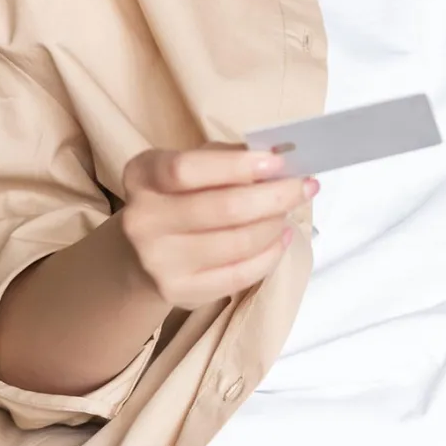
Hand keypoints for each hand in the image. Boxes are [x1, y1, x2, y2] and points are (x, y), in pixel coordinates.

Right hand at [117, 145, 314, 309]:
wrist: (142, 255)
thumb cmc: (180, 198)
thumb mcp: (193, 168)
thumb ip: (229, 158)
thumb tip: (281, 155)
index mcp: (143, 176)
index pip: (187, 169)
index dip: (238, 166)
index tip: (278, 163)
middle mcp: (142, 219)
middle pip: (224, 208)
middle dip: (276, 196)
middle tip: (304, 187)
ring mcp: (158, 260)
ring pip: (238, 242)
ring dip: (275, 225)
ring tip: (289, 212)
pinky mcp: (178, 291)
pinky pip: (239, 274)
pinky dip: (270, 255)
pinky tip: (282, 239)